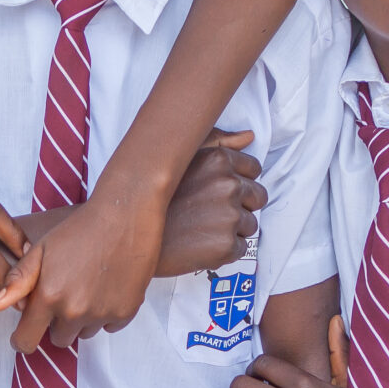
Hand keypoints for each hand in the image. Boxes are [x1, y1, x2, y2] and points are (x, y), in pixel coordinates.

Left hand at [0, 132, 261, 351]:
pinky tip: (106, 287)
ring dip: (82, 319)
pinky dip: (106, 313)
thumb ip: (18, 280)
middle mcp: (75, 311)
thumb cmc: (79, 229)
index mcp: (49, 296)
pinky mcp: (126, 312)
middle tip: (63, 297)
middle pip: (58, 340)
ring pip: (85, 333)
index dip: (22, 338)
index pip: (26, 341)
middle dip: (56, 325)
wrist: (126, 216)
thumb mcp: (41, 248)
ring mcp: (103, 314)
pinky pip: (109, 326)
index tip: (25, 332)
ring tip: (87, 287)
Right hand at [156, 130, 264, 276]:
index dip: (239, 182)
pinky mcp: (226, 245)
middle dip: (240, 206)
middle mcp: (228, 185)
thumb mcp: (182, 158)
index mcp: (219, 161)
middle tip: (212, 212)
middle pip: (257, 197)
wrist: (130, 235)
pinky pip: (240, 248)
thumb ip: (219, 143)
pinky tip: (201, 244)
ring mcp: (229, 216)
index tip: (221, 192)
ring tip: (202, 229)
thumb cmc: (154, 197)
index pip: (253, 170)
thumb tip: (249, 137)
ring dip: (232, 229)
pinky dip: (224, 250)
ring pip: (249, 224)